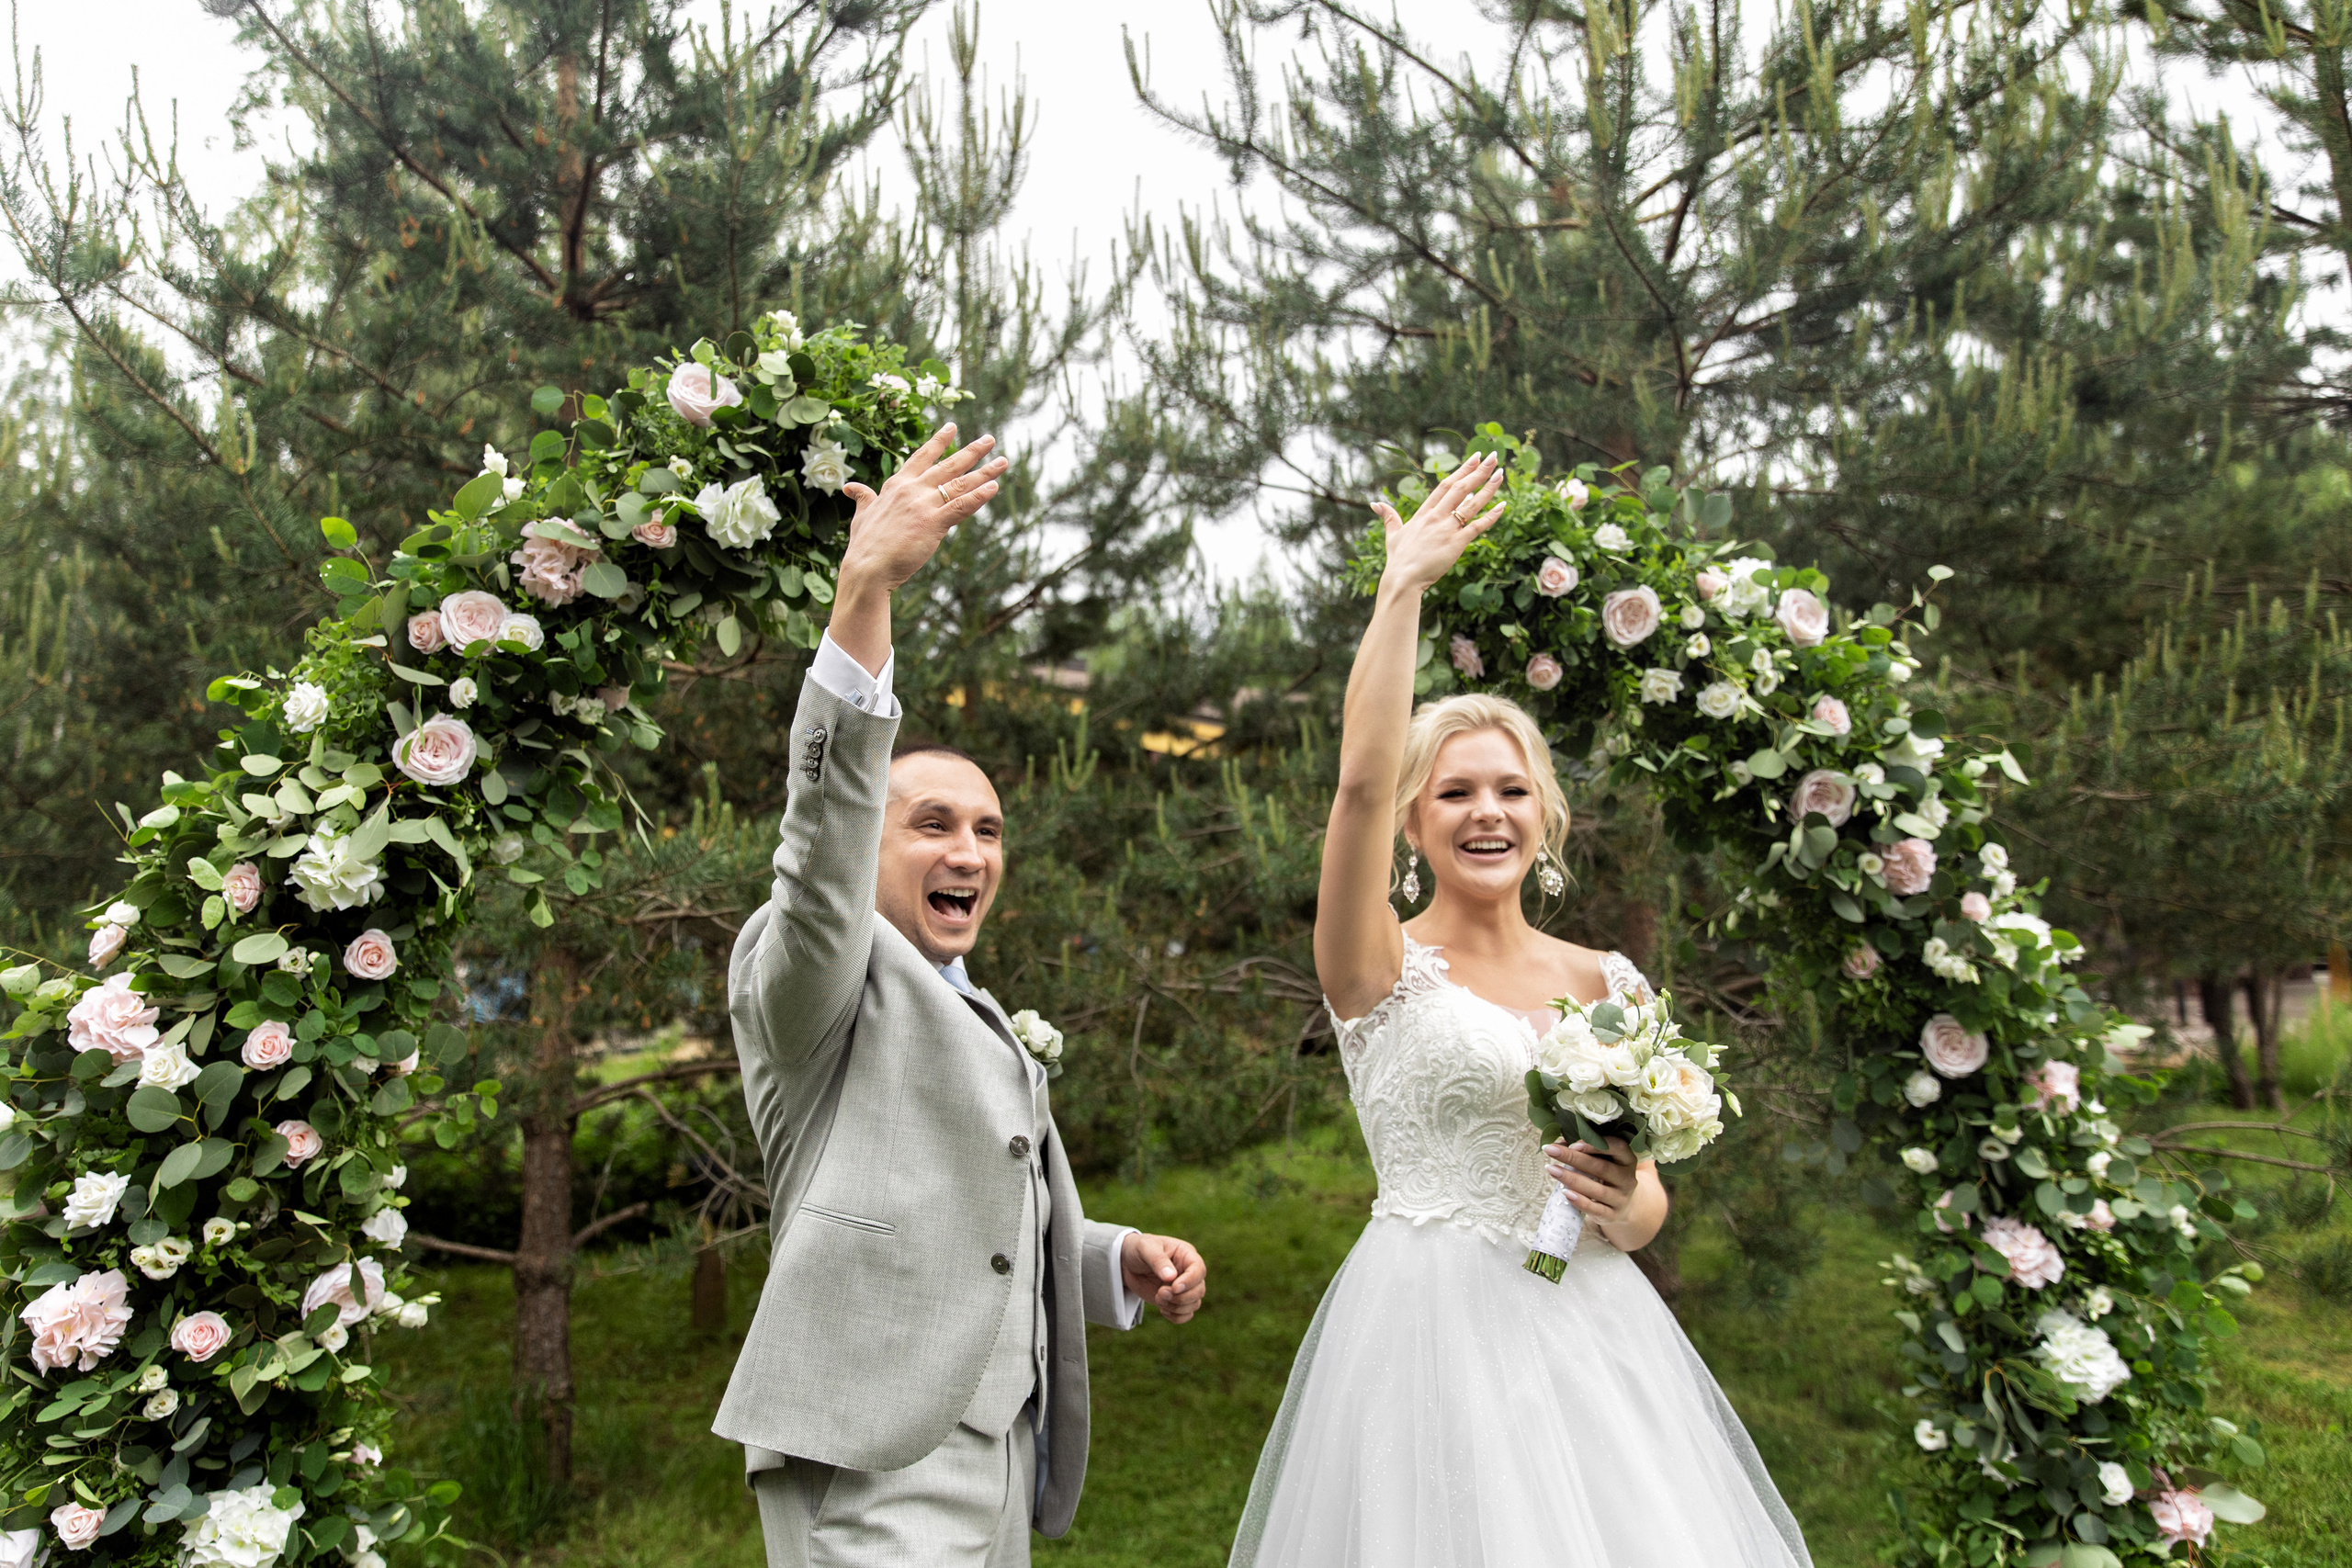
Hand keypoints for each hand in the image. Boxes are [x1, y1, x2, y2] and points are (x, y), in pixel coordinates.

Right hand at [836, 423, 1008, 596]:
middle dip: (972, 451)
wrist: (867, 568)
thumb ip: (863, 498)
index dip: (939, 441)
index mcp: (896, 485)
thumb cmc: (864, 545)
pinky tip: (994, 487)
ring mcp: (923, 505)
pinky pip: (961, 506)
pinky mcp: (933, 523)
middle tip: (990, 439)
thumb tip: (851, 487)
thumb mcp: (862, 515)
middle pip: (948, 465)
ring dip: (984, 472)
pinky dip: (979, 496)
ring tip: (1003, 461)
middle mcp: (912, 490)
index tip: (952, 426)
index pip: (922, 456)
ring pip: (960, 484)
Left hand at [1119, 1232, 1205, 1324]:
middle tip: (1160, 1293)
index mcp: (1186, 1255)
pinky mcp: (1176, 1301)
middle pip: (1199, 1290)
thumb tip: (1171, 1276)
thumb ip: (1158, 1260)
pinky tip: (1162, 1309)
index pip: (1198, 1269)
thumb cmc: (1138, 1250)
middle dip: (1181, 1297)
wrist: (1127, 1263)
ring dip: (1177, 1307)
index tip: (1174, 1287)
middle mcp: (1189, 1272)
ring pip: (1194, 1304)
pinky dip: (1176, 1316)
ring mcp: (1184, 1288)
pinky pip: (1186, 1314)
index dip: (1190, 1281)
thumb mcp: (1145, 1248)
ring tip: (1158, 1298)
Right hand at [1371, 451, 1506, 595]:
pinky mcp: (1456, 543)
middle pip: (1461, 488)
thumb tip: (1375, 504)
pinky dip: (1491, 516)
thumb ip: (1388, 517)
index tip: (1475, 458)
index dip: (1462, 470)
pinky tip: (1502, 505)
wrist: (1402, 579)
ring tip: (1501, 473)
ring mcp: (1447, 529)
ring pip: (1472, 503)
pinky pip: (1477, 526)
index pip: (1446, 485)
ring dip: (1488, 487)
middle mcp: (1437, 517)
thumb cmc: (1398, 559)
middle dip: (1479, 471)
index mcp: (1424, 512)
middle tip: (1494, 457)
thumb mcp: (1393, 534)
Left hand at [1545, 1137, 1637, 1224]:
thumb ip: (1584, 1150)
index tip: (1573, 1144)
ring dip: (1572, 1179)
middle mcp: (1627, 1179)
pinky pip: (1596, 1210)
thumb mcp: (1603, 1160)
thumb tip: (1559, 1144)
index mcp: (1627, 1159)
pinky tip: (1565, 1193)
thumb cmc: (1606, 1175)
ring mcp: (1621, 1199)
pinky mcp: (1612, 1215)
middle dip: (1573, 1158)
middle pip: (1601, 1168)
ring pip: (1597, 1190)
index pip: (1617, 1147)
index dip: (1595, 1145)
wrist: (1622, 1205)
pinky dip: (1580, 1202)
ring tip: (1551, 1169)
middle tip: (1550, 1150)